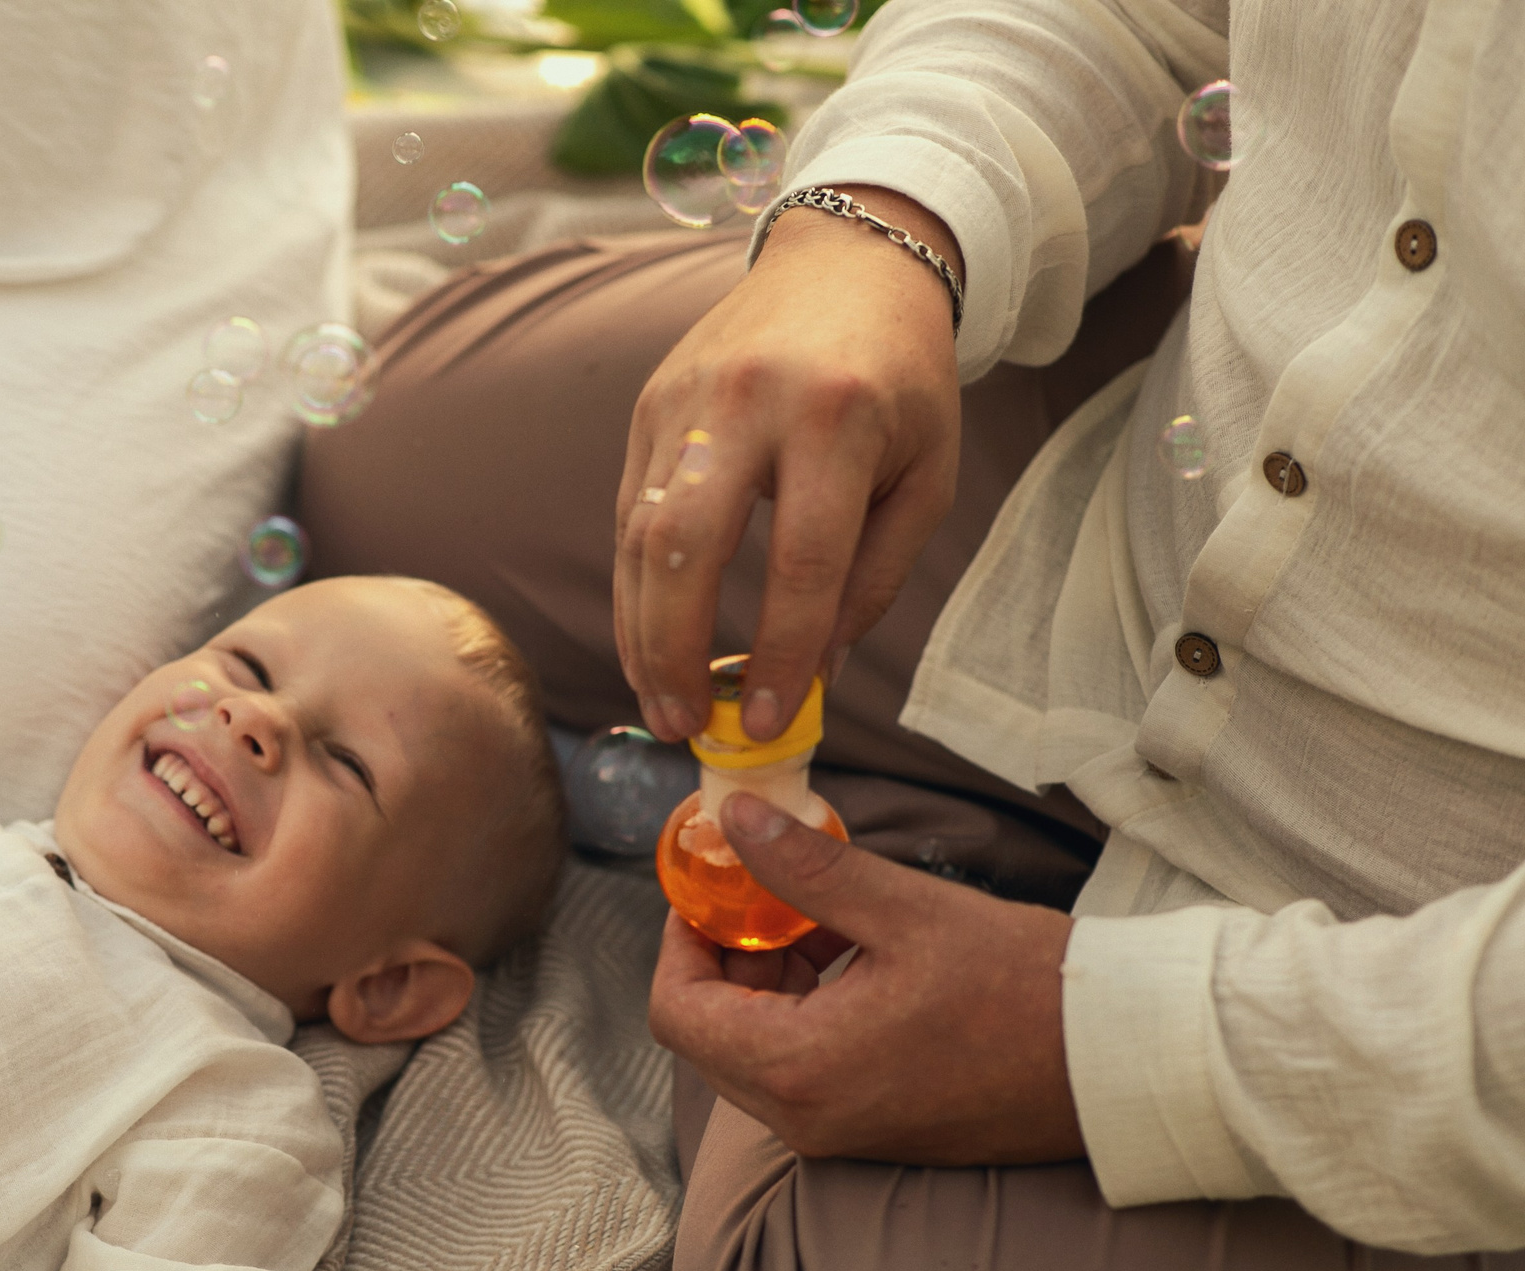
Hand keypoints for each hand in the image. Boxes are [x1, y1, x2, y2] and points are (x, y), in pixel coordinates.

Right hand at [615, 186, 963, 744]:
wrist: (850, 262)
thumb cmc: (901, 380)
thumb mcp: (925, 475)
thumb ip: (874, 576)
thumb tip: (813, 671)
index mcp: (837, 418)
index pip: (801, 561)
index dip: (783, 652)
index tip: (774, 719)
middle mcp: (748, 403)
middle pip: (688, 549)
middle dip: (677, 653)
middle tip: (685, 725)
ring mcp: (686, 400)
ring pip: (639, 535)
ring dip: (640, 633)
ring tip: (658, 702)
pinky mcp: (650, 405)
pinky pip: (628, 512)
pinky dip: (633, 588)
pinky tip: (646, 640)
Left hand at [648, 793, 1083, 1166]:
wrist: (1124, 1063)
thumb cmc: (1026, 986)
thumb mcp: (906, 910)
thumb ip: (805, 868)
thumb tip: (734, 816)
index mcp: (799, 1070)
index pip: (678, 1012)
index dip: (679, 942)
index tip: (707, 888)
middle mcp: (806, 1120)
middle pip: (710, 1038)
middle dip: (724, 960)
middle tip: (761, 895)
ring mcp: (840, 1136)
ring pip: (755, 1057)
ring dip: (766, 987)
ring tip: (818, 920)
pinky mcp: (875, 1135)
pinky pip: (803, 1077)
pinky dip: (804, 1019)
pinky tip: (853, 963)